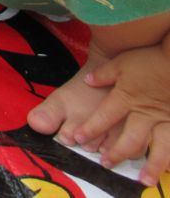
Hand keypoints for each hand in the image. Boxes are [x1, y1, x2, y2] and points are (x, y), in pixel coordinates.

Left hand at [78, 42, 169, 185]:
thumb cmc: (150, 60)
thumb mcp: (121, 62)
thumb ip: (104, 73)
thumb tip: (87, 81)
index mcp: (126, 99)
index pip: (103, 118)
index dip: (90, 129)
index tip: (78, 139)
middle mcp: (144, 114)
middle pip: (128, 139)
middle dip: (116, 153)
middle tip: (105, 164)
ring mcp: (164, 120)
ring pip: (156, 148)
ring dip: (149, 165)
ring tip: (143, 180)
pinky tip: (167, 168)